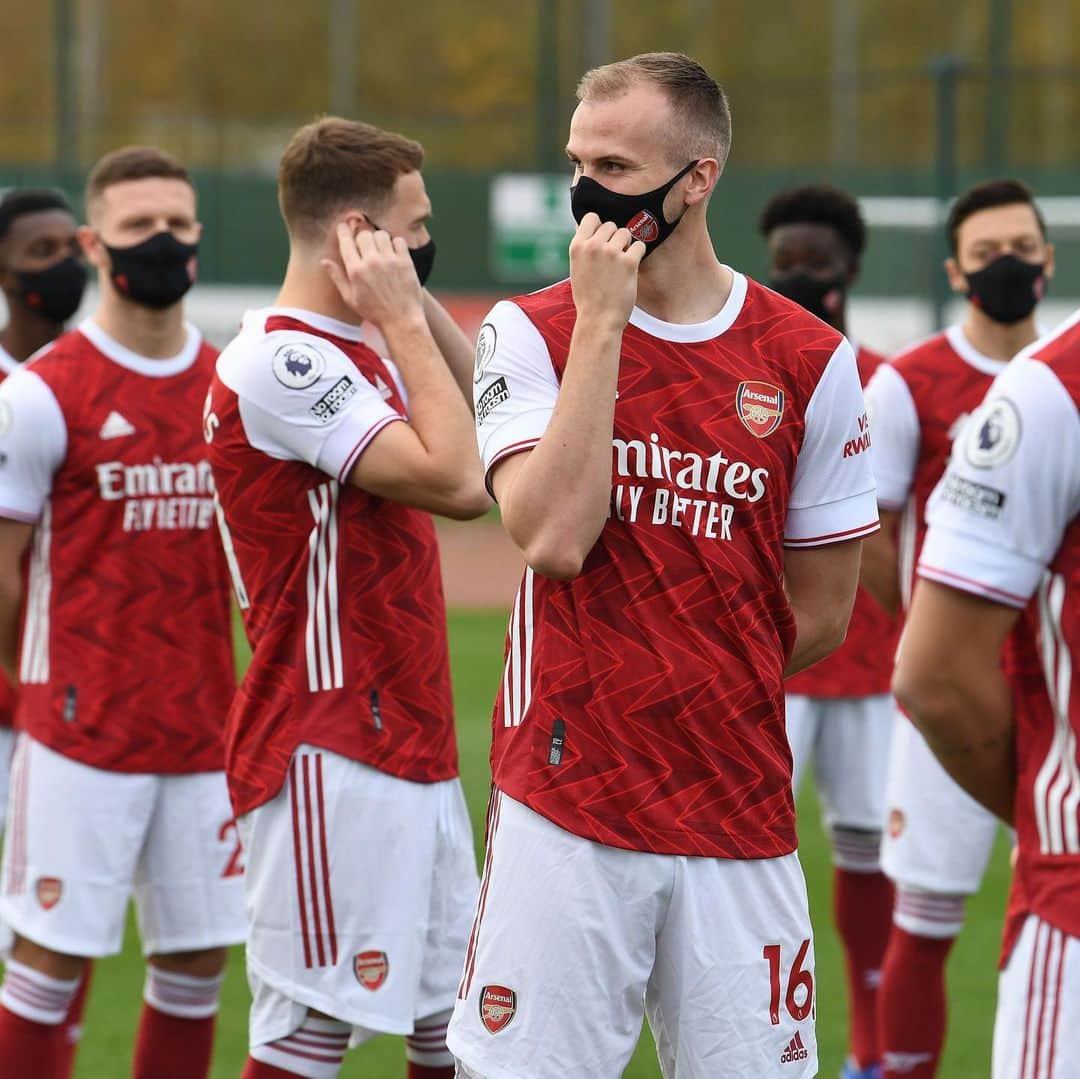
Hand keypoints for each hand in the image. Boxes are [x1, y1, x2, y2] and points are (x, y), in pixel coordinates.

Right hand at [322, 223, 422, 328]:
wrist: (401, 320)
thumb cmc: (374, 311)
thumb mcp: (350, 298)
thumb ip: (337, 277)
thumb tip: (324, 261)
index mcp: (355, 271)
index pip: (346, 241)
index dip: (344, 231)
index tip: (344, 227)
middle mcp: (371, 262)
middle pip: (363, 234)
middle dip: (362, 236)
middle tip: (365, 244)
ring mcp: (389, 261)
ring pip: (381, 234)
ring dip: (378, 238)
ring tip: (380, 249)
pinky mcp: (405, 262)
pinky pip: (399, 241)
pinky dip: (395, 244)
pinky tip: (393, 253)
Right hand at [568, 213, 646, 328]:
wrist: (598, 321)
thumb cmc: (588, 298)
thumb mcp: (577, 270)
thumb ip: (584, 250)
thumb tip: (592, 231)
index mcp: (577, 247)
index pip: (591, 217)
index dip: (598, 227)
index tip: (602, 240)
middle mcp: (593, 246)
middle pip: (610, 225)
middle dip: (614, 239)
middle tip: (613, 258)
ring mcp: (611, 253)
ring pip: (625, 233)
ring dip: (626, 246)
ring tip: (621, 264)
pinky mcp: (628, 262)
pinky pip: (639, 245)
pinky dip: (638, 254)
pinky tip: (632, 268)